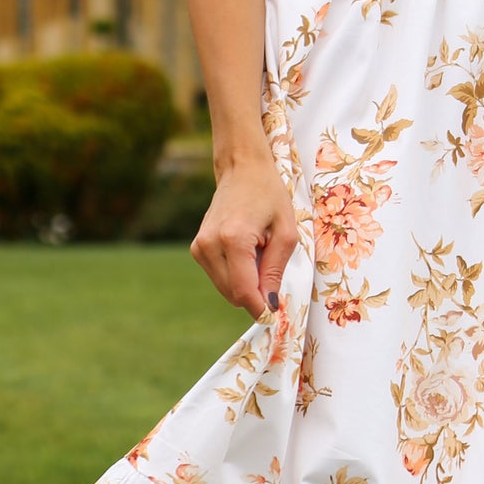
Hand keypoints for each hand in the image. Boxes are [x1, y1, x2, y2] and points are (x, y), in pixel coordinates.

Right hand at [190, 153, 298, 318]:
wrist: (242, 169)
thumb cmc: (269, 196)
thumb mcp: (286, 233)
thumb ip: (275, 271)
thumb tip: (270, 306)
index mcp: (233, 239)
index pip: (244, 291)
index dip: (260, 308)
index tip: (275, 314)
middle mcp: (210, 245)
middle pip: (233, 294)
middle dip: (255, 294)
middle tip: (271, 269)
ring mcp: (199, 247)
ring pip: (226, 289)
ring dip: (246, 282)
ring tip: (257, 253)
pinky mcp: (197, 249)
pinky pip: (220, 277)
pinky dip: (236, 274)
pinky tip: (245, 252)